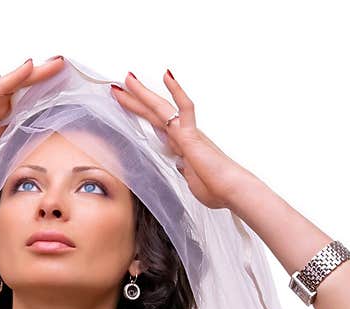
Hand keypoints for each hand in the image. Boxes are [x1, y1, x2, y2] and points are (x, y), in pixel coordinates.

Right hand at [0, 56, 65, 167]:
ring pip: (18, 82)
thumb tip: (17, 130)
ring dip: (38, 73)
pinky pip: (2, 84)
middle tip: (64, 67)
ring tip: (58, 63)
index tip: (59, 88)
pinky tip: (31, 66)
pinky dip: (17, 76)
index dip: (42, 94)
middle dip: (45, 78)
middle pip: (25, 87)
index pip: (24, 101)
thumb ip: (2, 135)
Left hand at [110, 70, 253, 209]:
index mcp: (181, 146)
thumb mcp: (193, 180)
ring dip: (142, 93)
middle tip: (117, 86)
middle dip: (134, 100)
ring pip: (161, 108)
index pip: (156, 125)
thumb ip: (186, 171)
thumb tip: (181, 165)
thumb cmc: (216, 189)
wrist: (232, 192)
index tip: (127, 104)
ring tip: (127, 78)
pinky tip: (167, 75)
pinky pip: (185, 108)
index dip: (140, 114)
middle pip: (153, 113)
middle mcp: (183, 136)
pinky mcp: (192, 136)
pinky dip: (177, 92)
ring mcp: (187, 134)